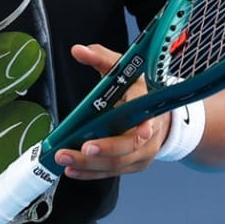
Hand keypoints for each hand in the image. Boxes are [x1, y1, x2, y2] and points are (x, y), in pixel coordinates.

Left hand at [56, 43, 169, 178]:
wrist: (158, 115)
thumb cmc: (137, 91)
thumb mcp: (122, 70)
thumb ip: (101, 58)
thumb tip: (79, 50)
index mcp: (147, 104)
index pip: (148, 115)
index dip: (145, 126)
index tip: (142, 131)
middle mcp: (149, 131)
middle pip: (129, 146)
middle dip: (104, 150)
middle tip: (79, 149)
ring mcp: (143, 151)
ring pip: (119, 163)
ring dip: (91, 165)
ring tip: (66, 160)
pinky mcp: (134, 164)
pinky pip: (113, 172)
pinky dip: (92, 173)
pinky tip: (73, 171)